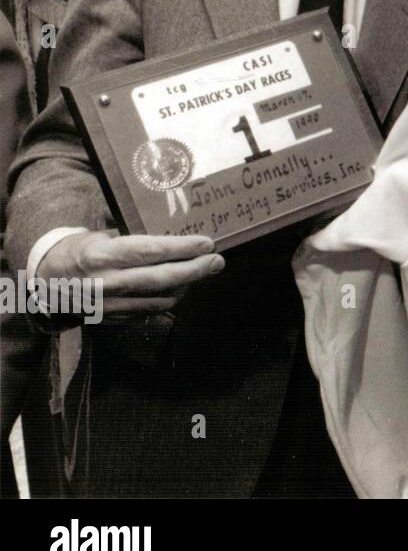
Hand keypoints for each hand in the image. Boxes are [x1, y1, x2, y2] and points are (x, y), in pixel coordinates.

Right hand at [37, 230, 223, 317]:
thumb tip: (175, 231)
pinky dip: (169, 298)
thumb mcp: (100, 235)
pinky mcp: (112, 319)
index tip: (207, 244)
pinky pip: (149, 311)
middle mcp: (104, 283)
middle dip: (194, 270)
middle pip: (159, 279)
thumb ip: (133, 236)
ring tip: (201, 270)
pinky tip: (179, 286)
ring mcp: (108, 306)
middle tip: (217, 262)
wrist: (46, 282)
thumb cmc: (81, 250)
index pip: (148, 252)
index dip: (181, 249)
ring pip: (159, 299)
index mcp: (99, 256)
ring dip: (186, 285)